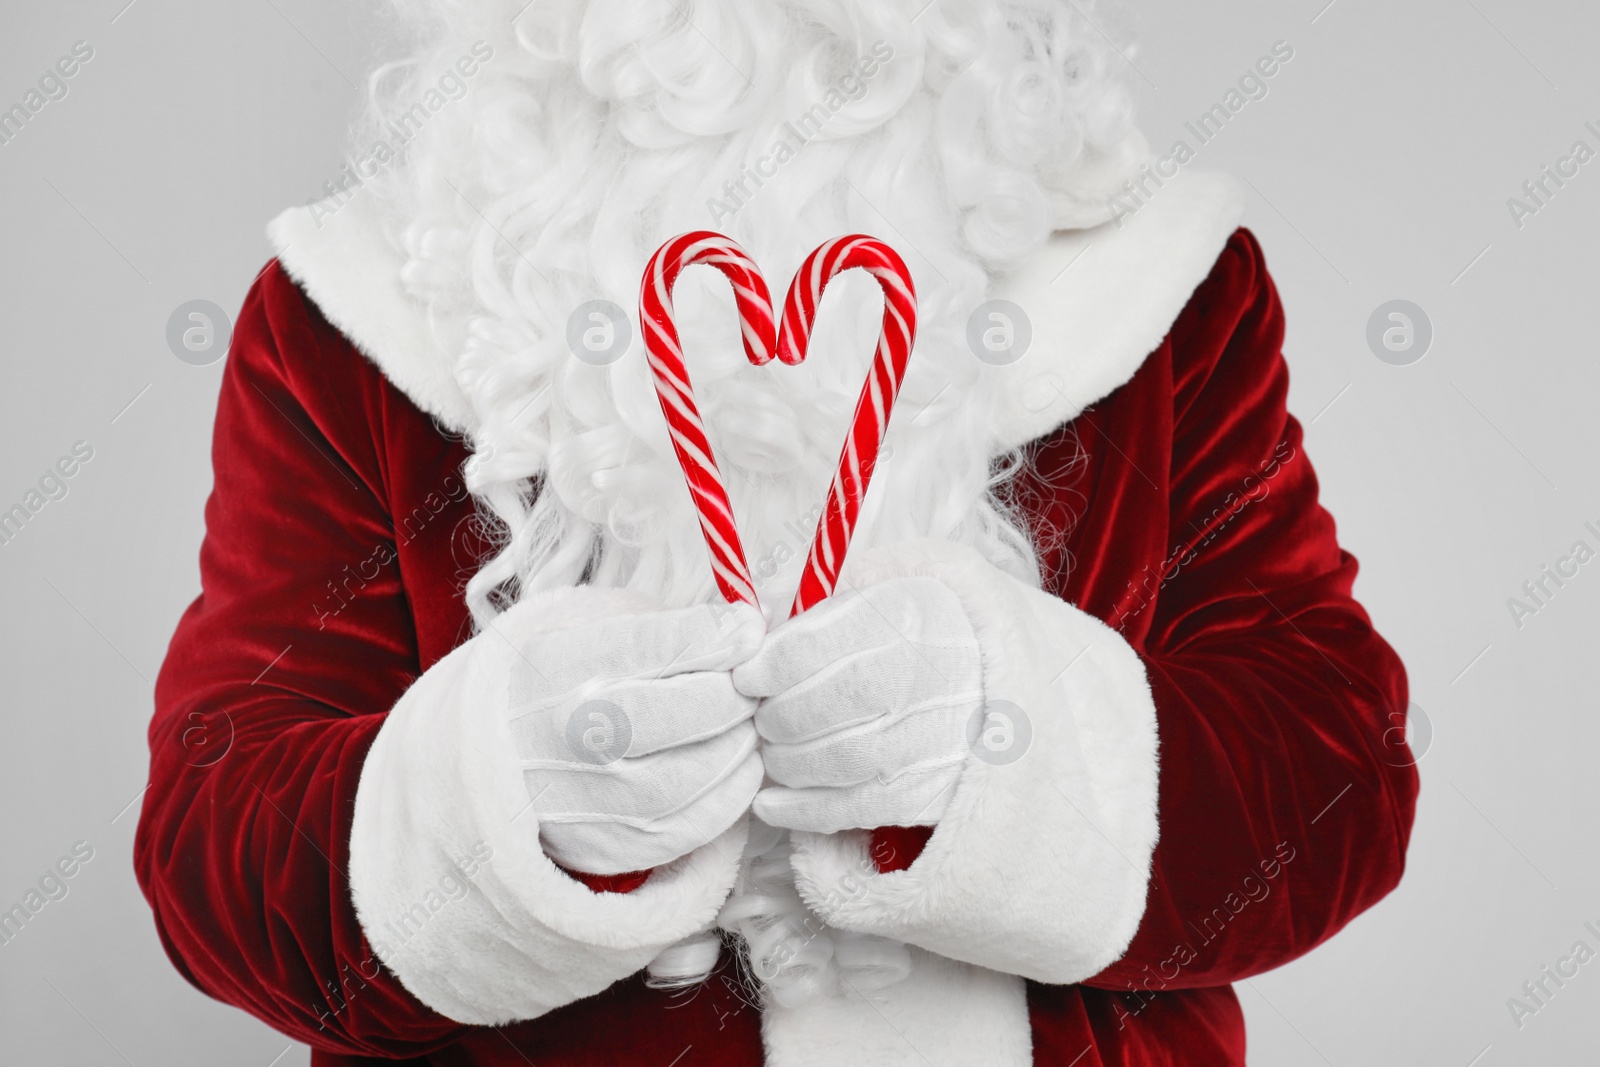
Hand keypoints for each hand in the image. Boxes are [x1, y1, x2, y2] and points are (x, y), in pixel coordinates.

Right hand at [507, 595, 765, 875]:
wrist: (488, 766)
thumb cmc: (556, 687)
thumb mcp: (589, 631)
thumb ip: (666, 625)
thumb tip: (751, 626)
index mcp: (563, 666)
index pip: (663, 643)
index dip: (722, 633)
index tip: (748, 628)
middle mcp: (574, 735)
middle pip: (696, 708)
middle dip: (738, 690)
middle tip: (747, 682)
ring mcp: (595, 799)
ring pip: (707, 768)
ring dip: (742, 740)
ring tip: (737, 722)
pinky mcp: (614, 847)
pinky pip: (701, 823)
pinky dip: (732, 789)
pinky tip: (728, 762)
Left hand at [733, 576, 982, 834]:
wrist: (1017, 682)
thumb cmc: (935, 625)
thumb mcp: (895, 578)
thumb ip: (826, 588)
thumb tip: (754, 610)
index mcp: (914, 613)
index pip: (815, 646)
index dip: (768, 665)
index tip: (746, 674)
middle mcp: (932, 676)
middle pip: (820, 706)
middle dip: (774, 716)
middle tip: (762, 714)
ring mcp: (938, 740)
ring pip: (833, 760)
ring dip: (783, 761)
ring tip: (775, 748)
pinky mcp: (936, 791)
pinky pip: (854, 808)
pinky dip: (802, 810)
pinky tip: (772, 802)